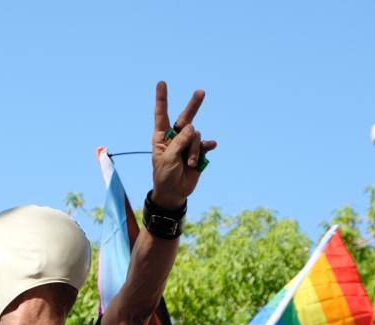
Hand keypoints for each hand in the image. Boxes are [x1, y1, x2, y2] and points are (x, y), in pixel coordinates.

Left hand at [151, 81, 216, 208]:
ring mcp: (188, 144)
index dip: (162, 99)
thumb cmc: (164, 175)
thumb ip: (178, 142)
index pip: (162, 115)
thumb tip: (192, 126)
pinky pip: (205, 145)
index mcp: (162, 136)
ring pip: (196, 136)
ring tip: (188, 164)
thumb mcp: (167, 159)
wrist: (174, 192)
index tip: (162, 83)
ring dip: (193, 151)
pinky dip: (207, 147)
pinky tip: (212, 146)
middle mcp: (175, 137)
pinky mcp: (199, 152)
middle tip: (201, 92)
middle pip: (185, 117)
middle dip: (194, 105)